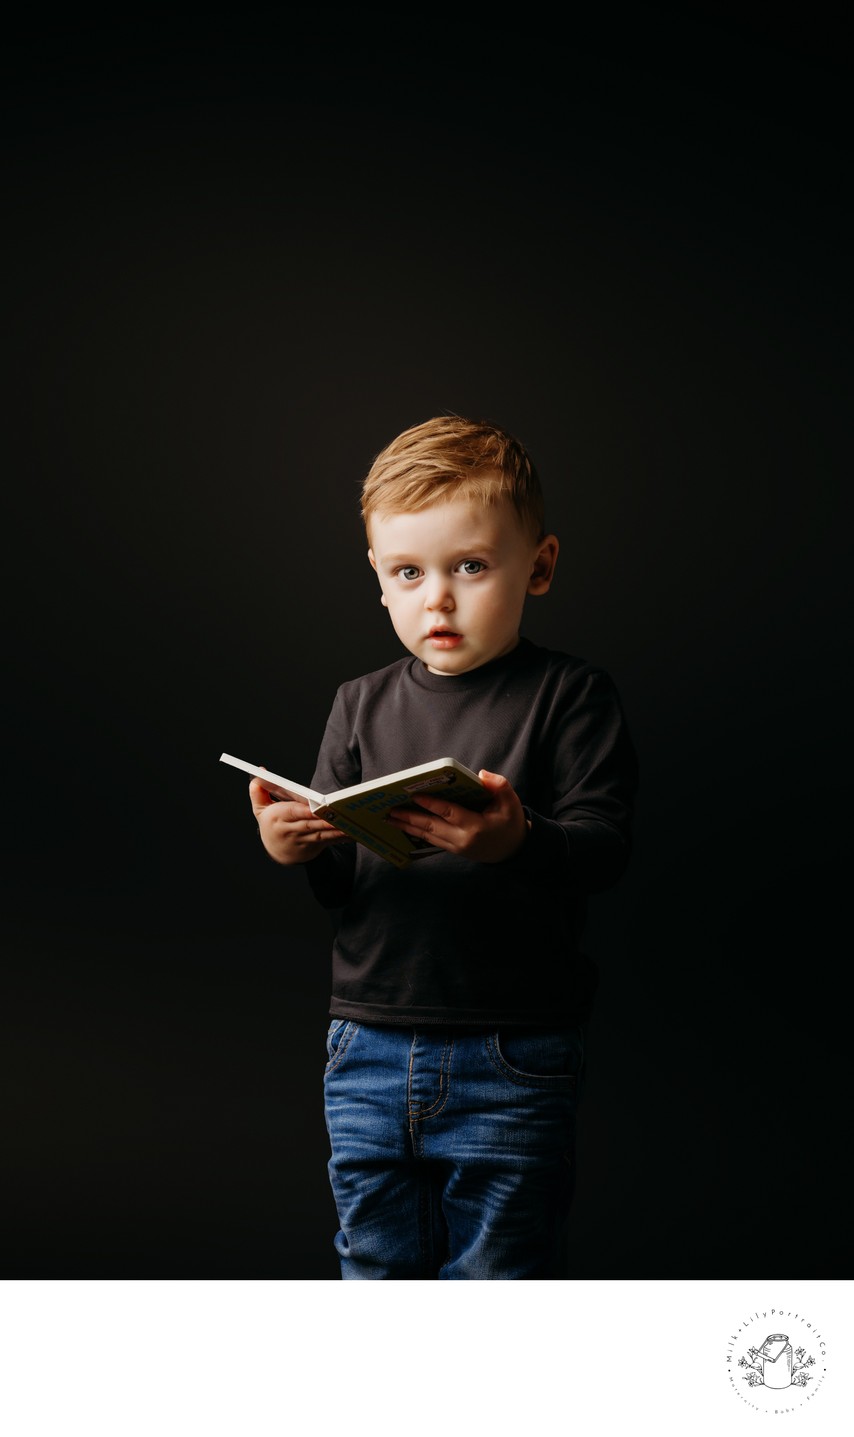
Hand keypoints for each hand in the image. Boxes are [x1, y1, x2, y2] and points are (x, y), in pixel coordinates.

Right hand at [250, 776, 351, 864]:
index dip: (304, 811)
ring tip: (349, 822)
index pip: (292, 813)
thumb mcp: (260, 810)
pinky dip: (341, 837)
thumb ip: (258, 792)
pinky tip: (353, 832)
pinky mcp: (315, 846)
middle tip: (339, 812)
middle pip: (309, 824)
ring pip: (321, 834)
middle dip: (324, 819)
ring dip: (336, 829)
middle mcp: (290, 831)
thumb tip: (261, 772)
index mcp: (277, 819)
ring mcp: (303, 840)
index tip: (317, 806)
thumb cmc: (271, 825)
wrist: (278, 852)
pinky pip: (329, 841)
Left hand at [385, 769, 528, 863]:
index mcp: (475, 826)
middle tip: (391, 810)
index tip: (415, 796)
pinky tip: (404, 826)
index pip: (449, 813)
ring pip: (427, 835)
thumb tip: (480, 774)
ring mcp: (456, 847)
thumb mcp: (511, 802)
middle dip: (410, 818)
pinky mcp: (453, 850)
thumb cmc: (510, 823)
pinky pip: (431, 840)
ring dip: (408, 827)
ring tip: (390, 819)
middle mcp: (462, 839)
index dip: (432, 804)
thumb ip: (499, 786)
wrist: (513, 851)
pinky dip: (416, 832)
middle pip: (431, 827)